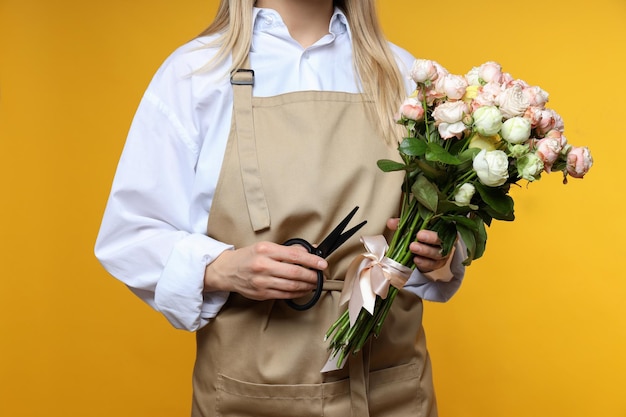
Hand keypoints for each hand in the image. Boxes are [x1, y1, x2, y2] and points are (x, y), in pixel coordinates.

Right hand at [203, 241, 327, 300]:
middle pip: (295, 273)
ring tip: (315, 284)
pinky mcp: (262, 293)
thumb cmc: (248, 256)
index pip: (295, 256)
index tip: (322, 264)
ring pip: (292, 286)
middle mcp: (263, 265)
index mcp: (266, 250)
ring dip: (307, 286)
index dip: (312, 261)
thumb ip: (288, 249)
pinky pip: (285, 295)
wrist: (227, 270)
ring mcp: (262, 281)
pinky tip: (304, 290)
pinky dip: (298, 293)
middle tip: (321, 276)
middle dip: (312, 276)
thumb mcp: (266, 246)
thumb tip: (310, 250)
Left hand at [387, 218, 448, 272]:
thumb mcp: (412, 227)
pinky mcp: (438, 264)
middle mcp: (444, 240)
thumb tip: (391, 222)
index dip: (434, 226)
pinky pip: (433, 264)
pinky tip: (416, 259)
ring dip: (425, 251)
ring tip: (413, 248)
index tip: (421, 231)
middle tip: (419, 236)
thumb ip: (403, 224)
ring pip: (437, 253)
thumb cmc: (419, 236)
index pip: (442, 225)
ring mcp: (442, 253)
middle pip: (441, 239)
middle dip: (430, 238)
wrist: (423, 252)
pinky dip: (424, 262)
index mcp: (441, 228)